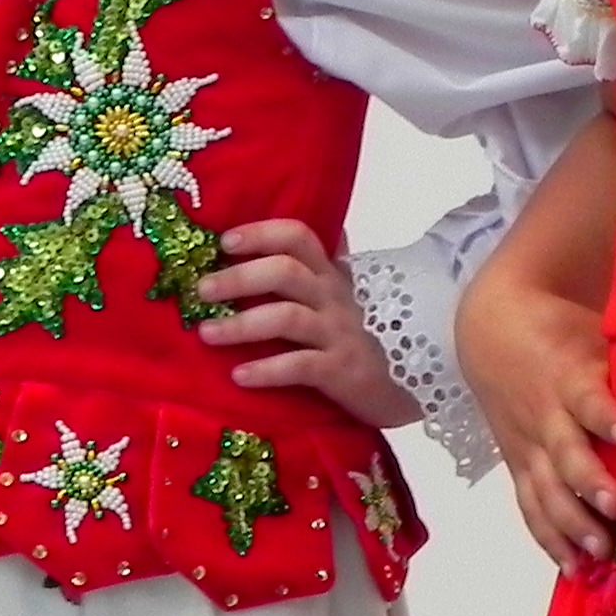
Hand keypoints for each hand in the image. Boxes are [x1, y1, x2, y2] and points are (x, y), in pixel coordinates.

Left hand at [189, 219, 415, 425]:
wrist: (413, 387)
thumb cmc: (368, 338)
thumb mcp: (349, 295)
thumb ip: (331, 263)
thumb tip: (329, 227)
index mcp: (331, 275)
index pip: (299, 236)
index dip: (261, 233)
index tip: (224, 241)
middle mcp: (335, 298)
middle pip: (286, 272)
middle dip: (240, 277)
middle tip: (202, 290)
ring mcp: (340, 334)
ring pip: (287, 318)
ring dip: (241, 325)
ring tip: (206, 333)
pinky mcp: (343, 372)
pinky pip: (300, 366)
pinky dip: (267, 370)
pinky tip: (239, 375)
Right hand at [457, 269, 615, 566]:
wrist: (491, 331)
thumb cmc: (562, 333)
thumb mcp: (595, 336)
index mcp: (569, 377)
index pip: (587, 398)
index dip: (604, 415)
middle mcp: (546, 416)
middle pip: (565, 454)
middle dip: (589, 484)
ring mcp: (528, 445)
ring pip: (545, 489)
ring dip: (570, 523)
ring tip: (598, 552)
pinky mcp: (518, 465)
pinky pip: (530, 505)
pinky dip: (547, 538)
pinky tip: (570, 568)